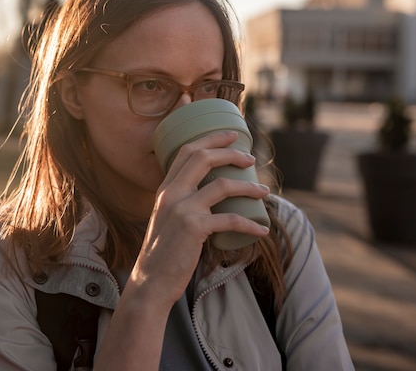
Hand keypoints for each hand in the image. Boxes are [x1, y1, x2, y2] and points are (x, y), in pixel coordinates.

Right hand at [130, 131, 269, 309]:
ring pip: (223, 185)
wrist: (151, 281)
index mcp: (165, 189)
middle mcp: (171, 194)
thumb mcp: (166, 220)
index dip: (210, 139)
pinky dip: (250, 224)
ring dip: (248, 186)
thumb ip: (181, 204)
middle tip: (250, 157)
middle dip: (230, 152)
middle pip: (203, 158)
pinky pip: (231, 219)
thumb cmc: (163, 253)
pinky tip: (261, 230)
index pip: (186, 152)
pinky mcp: (194, 228)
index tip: (231, 135)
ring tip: (264, 191)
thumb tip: (209, 198)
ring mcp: (182, 209)